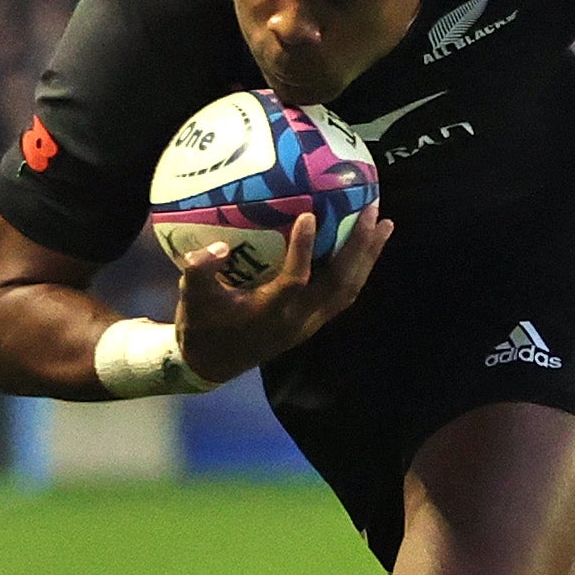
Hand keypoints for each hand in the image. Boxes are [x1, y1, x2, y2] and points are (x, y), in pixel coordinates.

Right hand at [173, 205, 389, 381]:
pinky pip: (344, 294)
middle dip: (358, 248)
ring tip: (383, 224)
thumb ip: (199, 272)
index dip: (303, 249)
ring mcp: (310, 322)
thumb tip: (215, 248)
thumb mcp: (191, 299)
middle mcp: (298, 319)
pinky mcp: (314, 321)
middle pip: (339, 284)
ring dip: (367, 257)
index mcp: (270, 312)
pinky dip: (358, 269)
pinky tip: (366, 246)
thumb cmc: (201, 326)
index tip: (309, 215)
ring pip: (348, 290)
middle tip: (372, 211)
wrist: (212, 363)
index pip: (295, 280)